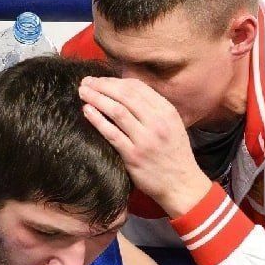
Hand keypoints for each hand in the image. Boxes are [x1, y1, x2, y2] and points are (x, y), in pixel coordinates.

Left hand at [77, 76, 210, 215]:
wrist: (182, 185)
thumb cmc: (174, 154)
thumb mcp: (171, 125)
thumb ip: (153, 109)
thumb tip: (126, 92)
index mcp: (166, 111)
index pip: (137, 87)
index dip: (115, 80)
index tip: (100, 79)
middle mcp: (157, 122)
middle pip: (125, 95)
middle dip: (102, 85)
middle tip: (86, 82)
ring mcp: (145, 139)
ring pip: (117, 110)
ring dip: (97, 98)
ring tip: (83, 93)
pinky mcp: (133, 156)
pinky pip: (112, 133)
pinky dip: (97, 120)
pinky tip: (87, 111)